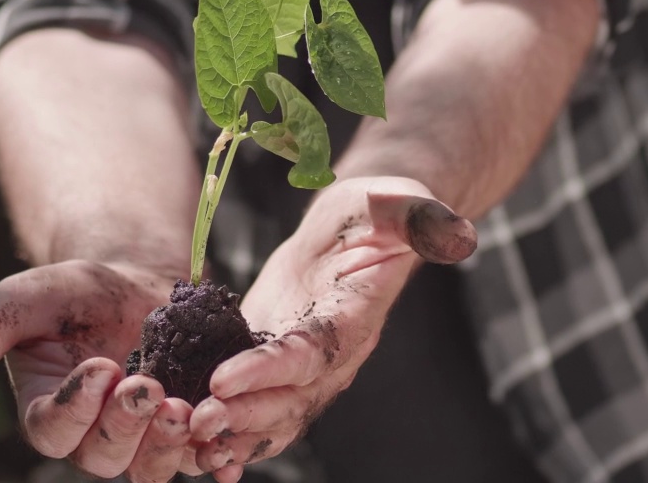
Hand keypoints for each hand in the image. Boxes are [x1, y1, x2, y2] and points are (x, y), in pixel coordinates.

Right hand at [0, 259, 194, 481]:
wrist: (136, 281)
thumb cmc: (72, 292)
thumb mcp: (26, 299)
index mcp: (48, 412)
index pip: (53, 431)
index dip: (75, 409)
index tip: (98, 367)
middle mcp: (92, 436)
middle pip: (104, 455)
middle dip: (126, 425)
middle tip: (147, 387)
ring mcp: (141, 439)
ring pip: (150, 467)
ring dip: (167, 445)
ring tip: (185, 408)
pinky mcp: (186, 430)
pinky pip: (198, 455)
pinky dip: (213, 454)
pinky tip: (226, 442)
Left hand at [184, 176, 475, 479]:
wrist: (363, 227)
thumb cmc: (380, 209)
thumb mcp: (399, 202)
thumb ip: (424, 219)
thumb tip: (461, 235)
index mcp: (356, 318)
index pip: (313, 352)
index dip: (270, 370)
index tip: (224, 379)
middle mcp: (333, 356)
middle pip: (289, 399)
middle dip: (242, 414)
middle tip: (195, 421)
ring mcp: (304, 366)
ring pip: (271, 415)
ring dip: (231, 434)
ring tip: (187, 445)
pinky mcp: (273, 360)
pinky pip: (253, 405)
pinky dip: (225, 429)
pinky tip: (188, 446)